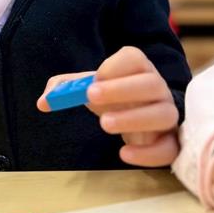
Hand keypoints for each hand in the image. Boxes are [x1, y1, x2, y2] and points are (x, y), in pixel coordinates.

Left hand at [37, 46, 178, 165]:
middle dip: (121, 90)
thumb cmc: (111, 97)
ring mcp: (167, 115)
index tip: (92, 79)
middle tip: (90, 97)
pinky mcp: (170, 142)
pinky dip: (149, 153)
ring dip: (134, 118)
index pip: (134, 58)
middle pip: (152, 83)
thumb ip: (63, 89)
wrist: (136, 118)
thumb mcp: (87, 88)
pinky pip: (169, 148)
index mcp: (138, 68)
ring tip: (104, 124)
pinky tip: (124, 154)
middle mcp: (158, 88)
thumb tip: (43, 102)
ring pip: (164, 114)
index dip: (114, 67)